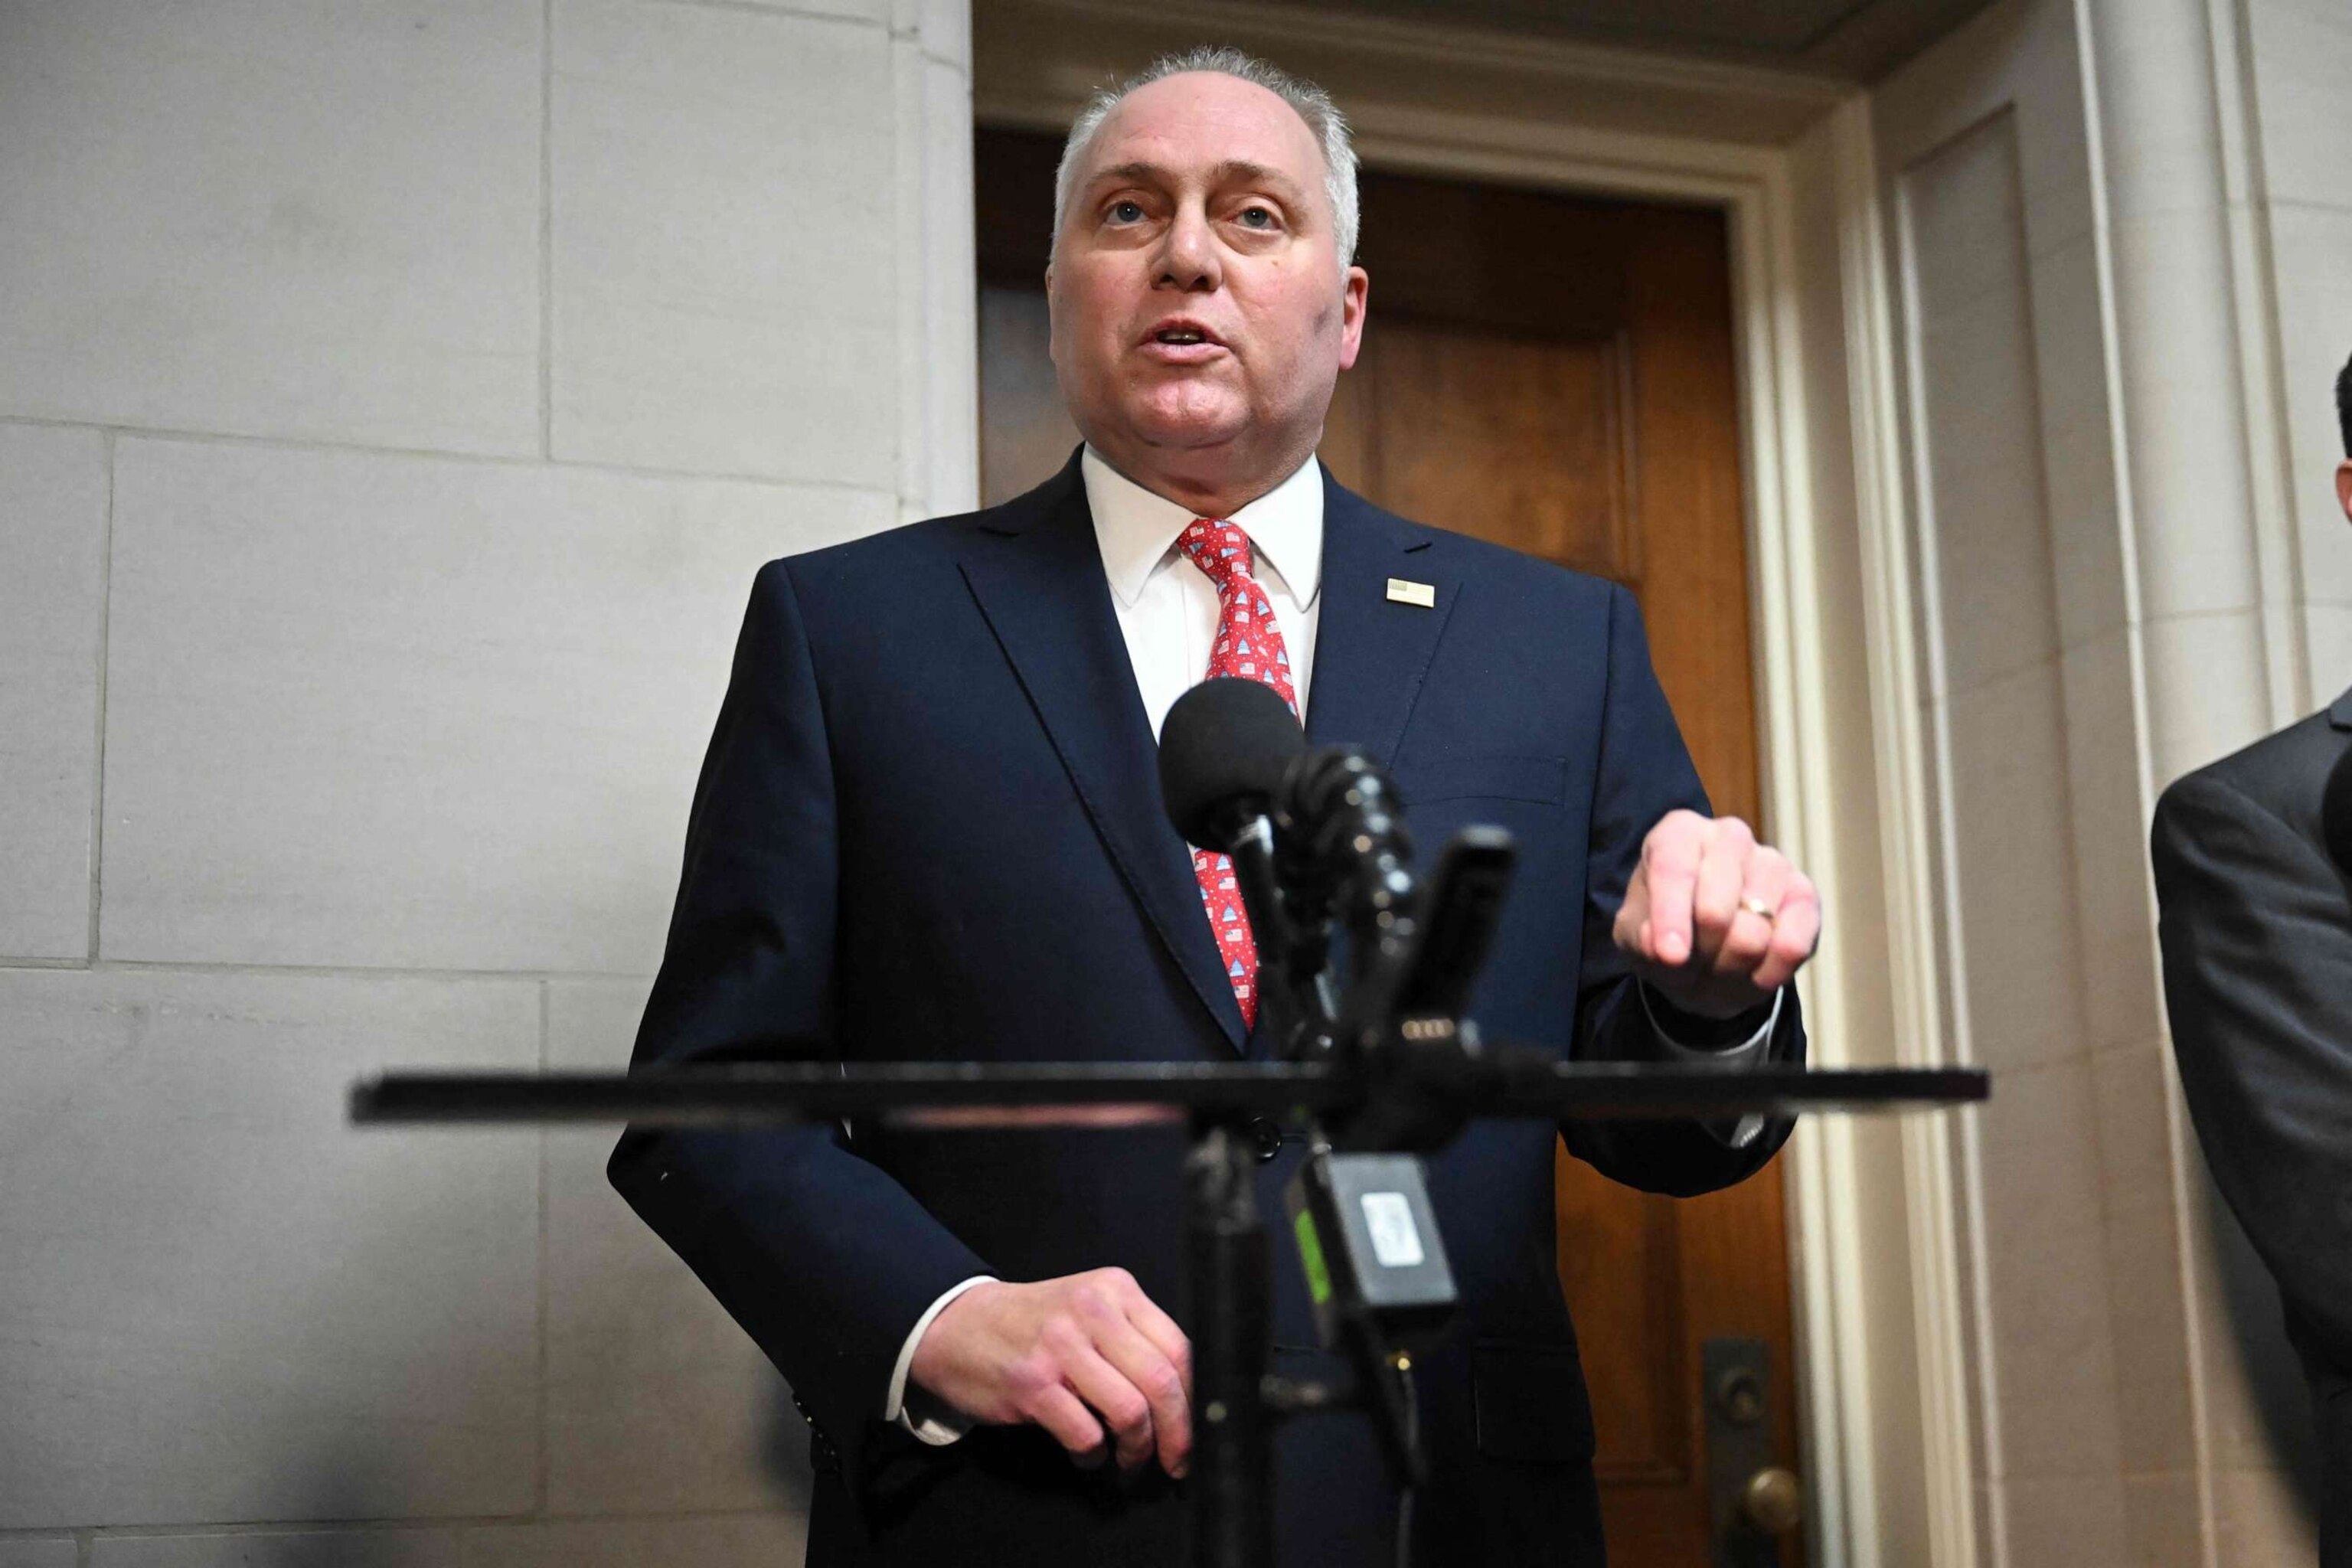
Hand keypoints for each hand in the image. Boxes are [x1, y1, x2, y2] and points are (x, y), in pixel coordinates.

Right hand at [908, 1268, 1191, 1476]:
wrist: (958, 1324)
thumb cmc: (1035, 1325)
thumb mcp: (1089, 1310)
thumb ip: (1133, 1339)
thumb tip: (1186, 1399)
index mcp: (1116, 1290)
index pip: (1179, 1349)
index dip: (1195, 1401)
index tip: (1195, 1434)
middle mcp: (1092, 1311)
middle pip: (1161, 1382)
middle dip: (1178, 1435)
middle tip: (1175, 1464)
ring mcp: (1060, 1346)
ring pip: (1130, 1412)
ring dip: (1137, 1451)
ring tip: (1127, 1462)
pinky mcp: (1031, 1384)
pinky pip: (1085, 1433)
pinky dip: (1094, 1455)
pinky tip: (1087, 1454)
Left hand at [1613, 810, 1819, 1018]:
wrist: (1707, 954)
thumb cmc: (1667, 932)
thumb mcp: (1637, 937)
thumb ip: (1642, 940)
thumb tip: (1666, 949)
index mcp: (1679, 833)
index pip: (1674, 869)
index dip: (1671, 916)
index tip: (1670, 956)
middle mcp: (1729, 836)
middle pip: (1715, 909)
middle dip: (1700, 951)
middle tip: (1692, 961)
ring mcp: (1772, 862)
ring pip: (1754, 934)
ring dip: (1730, 965)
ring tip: (1719, 962)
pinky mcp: (1805, 895)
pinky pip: (1792, 946)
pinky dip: (1769, 972)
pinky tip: (1754, 972)